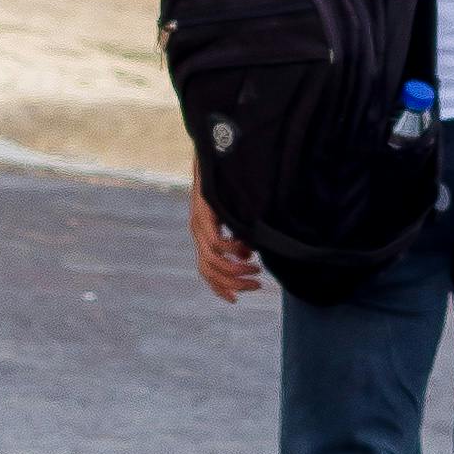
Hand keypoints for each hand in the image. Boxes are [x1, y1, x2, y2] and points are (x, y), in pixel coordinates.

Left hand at [189, 178, 262, 303]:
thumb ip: (237, 235)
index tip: (234, 299)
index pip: (206, 270)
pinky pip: (216, 242)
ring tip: (256, 270)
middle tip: (256, 285)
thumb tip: (248, 254)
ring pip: (213, 261)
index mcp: (202, 234)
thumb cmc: (225, 184)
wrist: (213, 154)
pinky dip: (233, 249)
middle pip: (210, 270)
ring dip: (235, 270)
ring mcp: (199, 224)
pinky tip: (248, 247)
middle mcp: (197, 232)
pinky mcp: (204, 215)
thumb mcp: (232, 215)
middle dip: (233, 283)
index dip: (218, 287)